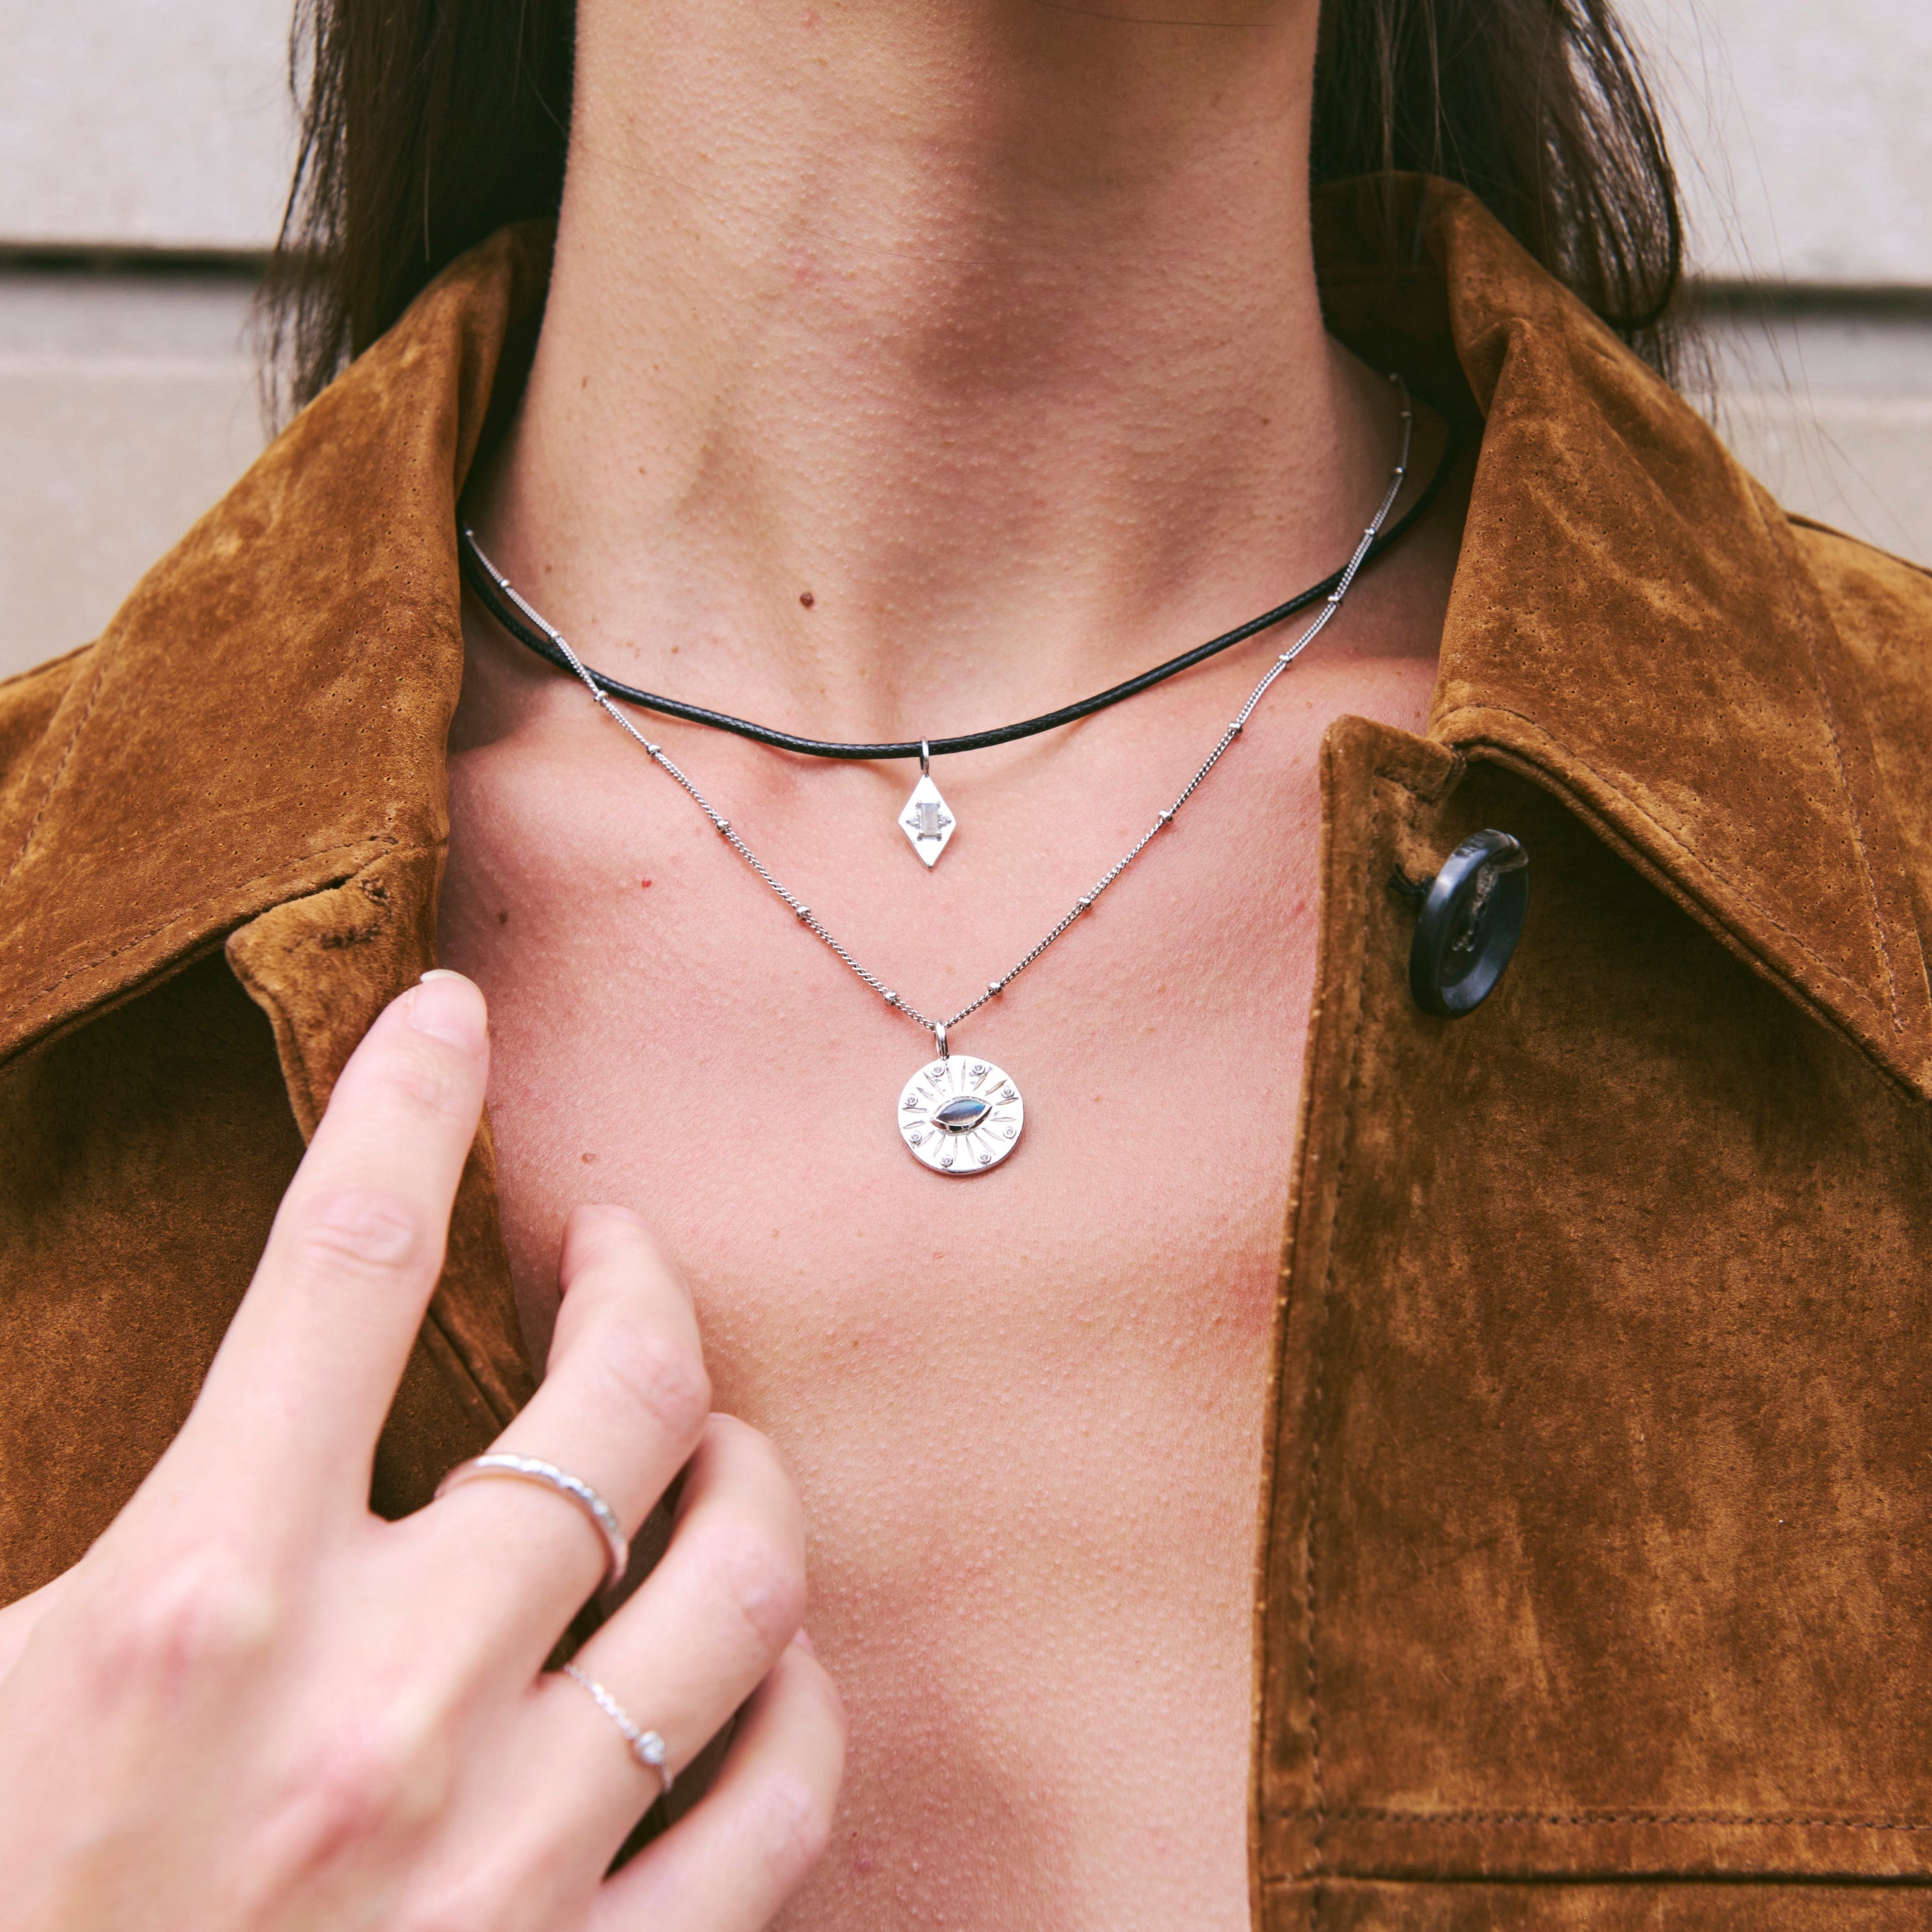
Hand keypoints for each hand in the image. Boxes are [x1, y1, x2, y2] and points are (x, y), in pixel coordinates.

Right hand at [0, 971, 843, 1930]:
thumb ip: (76, 1527)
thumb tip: (199, 1400)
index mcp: (189, 1609)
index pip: (339, 1254)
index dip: (411, 1099)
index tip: (456, 1021)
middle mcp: (379, 1709)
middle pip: (609, 1402)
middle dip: (640, 1287)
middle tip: (624, 1258)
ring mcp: (508, 1858)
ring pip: (738, 1579)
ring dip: (752, 1472)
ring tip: (716, 1438)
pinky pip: (778, 1795)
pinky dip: (792, 1693)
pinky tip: (759, 1649)